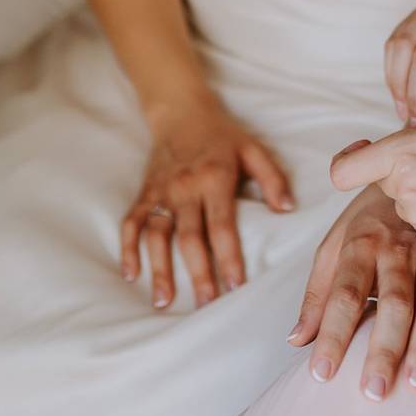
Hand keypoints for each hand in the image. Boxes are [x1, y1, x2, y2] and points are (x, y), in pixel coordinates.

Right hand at [121, 93, 293, 307]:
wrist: (181, 111)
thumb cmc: (223, 135)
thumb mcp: (254, 150)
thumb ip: (273, 179)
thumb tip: (287, 210)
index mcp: (214, 179)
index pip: (222, 225)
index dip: (229, 256)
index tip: (235, 285)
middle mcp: (185, 188)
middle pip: (189, 237)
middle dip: (198, 273)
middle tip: (206, 304)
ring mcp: (161, 192)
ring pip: (157, 236)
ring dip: (159, 269)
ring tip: (164, 301)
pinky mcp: (144, 193)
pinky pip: (132, 223)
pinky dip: (128, 248)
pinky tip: (132, 274)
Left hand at [287, 184, 415, 400]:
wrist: (406, 181)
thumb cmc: (364, 226)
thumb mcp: (333, 249)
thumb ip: (317, 296)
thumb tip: (297, 340)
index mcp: (361, 246)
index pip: (344, 295)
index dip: (333, 334)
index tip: (321, 374)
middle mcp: (398, 251)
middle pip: (393, 304)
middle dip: (384, 348)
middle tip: (374, 390)